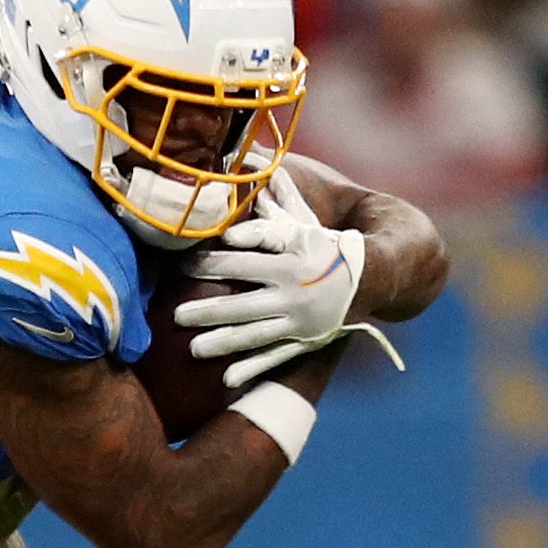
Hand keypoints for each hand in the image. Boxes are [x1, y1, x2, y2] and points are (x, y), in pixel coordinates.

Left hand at [175, 168, 366, 386]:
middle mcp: (293, 292)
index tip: (187, 260)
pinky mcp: (303, 341)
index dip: (217, 258)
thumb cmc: (328, 247)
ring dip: (221, 342)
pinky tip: (227, 380)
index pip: (248, 258)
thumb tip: (255, 166)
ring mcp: (297, 320)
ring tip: (192, 348)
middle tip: (175, 313)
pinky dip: (252, 370)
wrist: (372, 280)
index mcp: (290, 260)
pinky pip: (275, 359)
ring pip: (253, 334)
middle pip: (242, 302)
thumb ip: (277, 203)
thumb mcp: (305, 223)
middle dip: (207, 308)